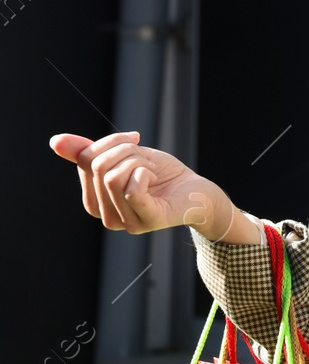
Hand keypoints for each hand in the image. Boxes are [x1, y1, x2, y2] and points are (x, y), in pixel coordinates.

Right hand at [49, 130, 244, 240]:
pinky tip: (154, 178)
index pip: (85, 161)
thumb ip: (90, 152)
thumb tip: (54, 141)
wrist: (200, 192)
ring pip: (112, 176)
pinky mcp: (146, 221)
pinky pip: (131, 189)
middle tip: (146, 158)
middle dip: (126, 150)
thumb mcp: (126, 157)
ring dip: (137, 161)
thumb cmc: (162, 175)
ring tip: (151, 169)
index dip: (109, 142)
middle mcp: (106, 217)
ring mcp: (125, 223)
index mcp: (96, 202)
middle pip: (98, 166)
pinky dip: (144, 173)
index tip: (133, 141)